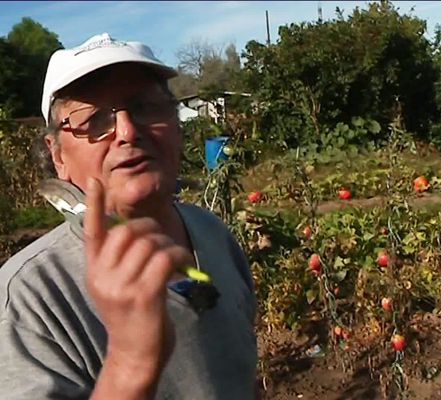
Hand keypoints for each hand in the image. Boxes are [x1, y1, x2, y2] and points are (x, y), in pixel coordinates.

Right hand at [84, 178, 190, 378]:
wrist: (135, 354)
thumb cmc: (132, 315)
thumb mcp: (116, 286)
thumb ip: (119, 261)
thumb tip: (140, 231)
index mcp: (93, 271)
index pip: (90, 232)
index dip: (94, 205)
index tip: (96, 181)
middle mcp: (102, 276)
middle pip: (129, 231)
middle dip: (153, 229)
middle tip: (165, 243)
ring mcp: (122, 287)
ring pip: (151, 243)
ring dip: (170, 245)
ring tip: (176, 258)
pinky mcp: (144, 295)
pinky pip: (166, 257)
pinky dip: (179, 256)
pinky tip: (184, 265)